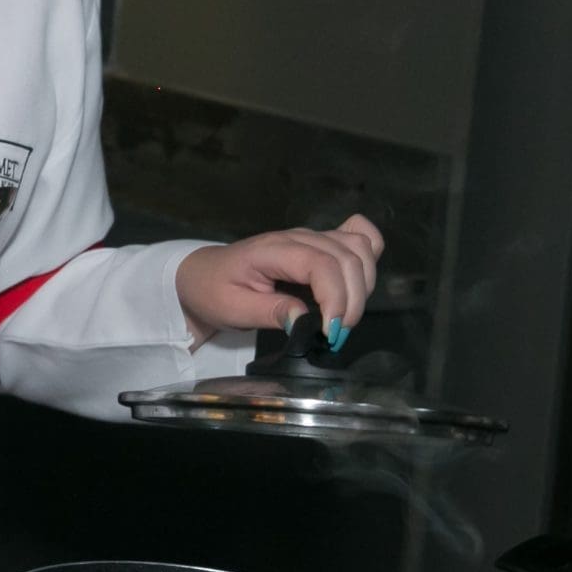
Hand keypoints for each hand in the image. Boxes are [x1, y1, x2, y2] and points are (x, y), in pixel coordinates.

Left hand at [174, 214, 384, 349]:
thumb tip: (304, 320)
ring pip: (359, 247)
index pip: (320, 264)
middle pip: (347, 257)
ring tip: (344, 315)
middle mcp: (297, 237)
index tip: (332, 331)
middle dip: (353, 300)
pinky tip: (360, 282)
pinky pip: (357, 237)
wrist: (202, 275)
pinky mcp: (320, 243)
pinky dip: (369, 256)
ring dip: (364, 284)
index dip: (336, 297)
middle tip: (336, 334)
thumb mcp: (232, 308)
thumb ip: (270, 312)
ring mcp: (311, 237)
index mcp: (272, 250)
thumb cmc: (214, 291)